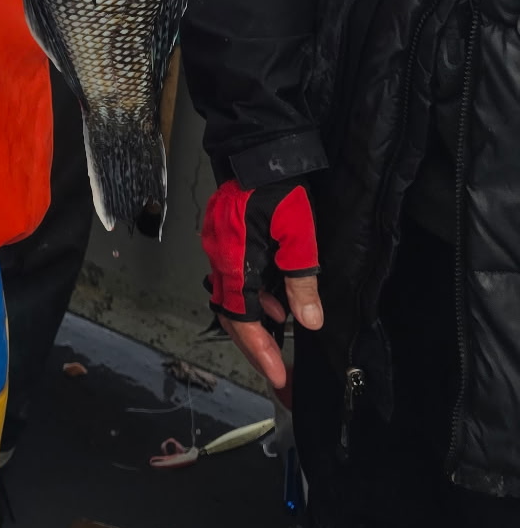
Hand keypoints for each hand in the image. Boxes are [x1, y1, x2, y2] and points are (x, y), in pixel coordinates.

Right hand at [202, 178, 321, 397]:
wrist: (257, 150)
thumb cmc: (279, 188)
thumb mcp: (299, 235)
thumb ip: (301, 280)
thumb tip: (309, 323)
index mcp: (234, 259)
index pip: (242, 318)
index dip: (260, 350)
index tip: (277, 376)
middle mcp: (220, 257)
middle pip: (231, 314)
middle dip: (255, 347)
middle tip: (278, 373)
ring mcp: (219, 247)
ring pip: (232, 298)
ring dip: (256, 324)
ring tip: (282, 342)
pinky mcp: (224, 239)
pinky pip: (235, 280)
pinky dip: (256, 299)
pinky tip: (278, 305)